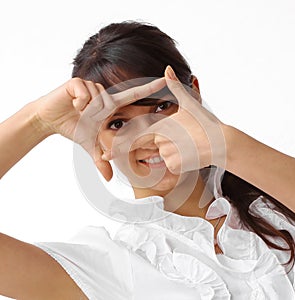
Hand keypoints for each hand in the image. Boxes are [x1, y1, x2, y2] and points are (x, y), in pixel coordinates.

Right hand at [35, 77, 166, 179]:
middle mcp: (102, 94)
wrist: (49, 118)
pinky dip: (79, 102)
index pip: (133, 95)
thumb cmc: (73, 128)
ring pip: (97, 98)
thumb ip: (100, 158)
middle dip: (96, 116)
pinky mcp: (77, 82)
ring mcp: (90, 86)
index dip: (149, 88)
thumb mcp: (89, 144)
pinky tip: (73, 104)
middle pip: (110, 103)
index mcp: (109, 106)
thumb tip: (110, 178)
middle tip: (83, 118)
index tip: (165, 80)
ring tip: (77, 111)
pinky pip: (85, 93)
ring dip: (86, 110)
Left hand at [112, 66, 226, 173]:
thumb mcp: (190, 104)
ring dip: (174, 152)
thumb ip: (175, 87)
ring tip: (189, 144)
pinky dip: (179, 162)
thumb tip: (167, 68)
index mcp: (161, 125)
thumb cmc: (206, 123)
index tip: (103, 156)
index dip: (118, 147)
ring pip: (163, 155)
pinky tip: (191, 154)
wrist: (222, 143)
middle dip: (160, 145)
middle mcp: (161, 141)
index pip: (135, 137)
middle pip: (153, 145)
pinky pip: (171, 164)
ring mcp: (168, 154)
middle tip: (166, 144)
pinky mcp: (176, 166)